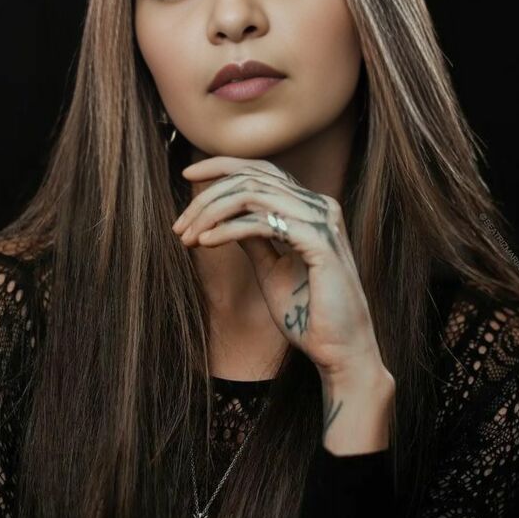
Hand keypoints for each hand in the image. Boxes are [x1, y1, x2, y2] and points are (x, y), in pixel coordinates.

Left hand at [172, 156, 388, 381]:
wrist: (339, 351)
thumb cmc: (308, 315)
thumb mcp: (271, 270)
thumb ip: (254, 240)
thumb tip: (225, 218)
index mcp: (310, 208)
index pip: (262, 170)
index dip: (222, 166)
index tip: (187, 174)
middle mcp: (319, 206)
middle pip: (252, 178)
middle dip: (207, 197)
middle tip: (179, 226)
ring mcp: (322, 221)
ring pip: (252, 194)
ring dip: (211, 213)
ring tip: (187, 236)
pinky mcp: (319, 242)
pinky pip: (262, 223)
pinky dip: (228, 230)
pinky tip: (206, 242)